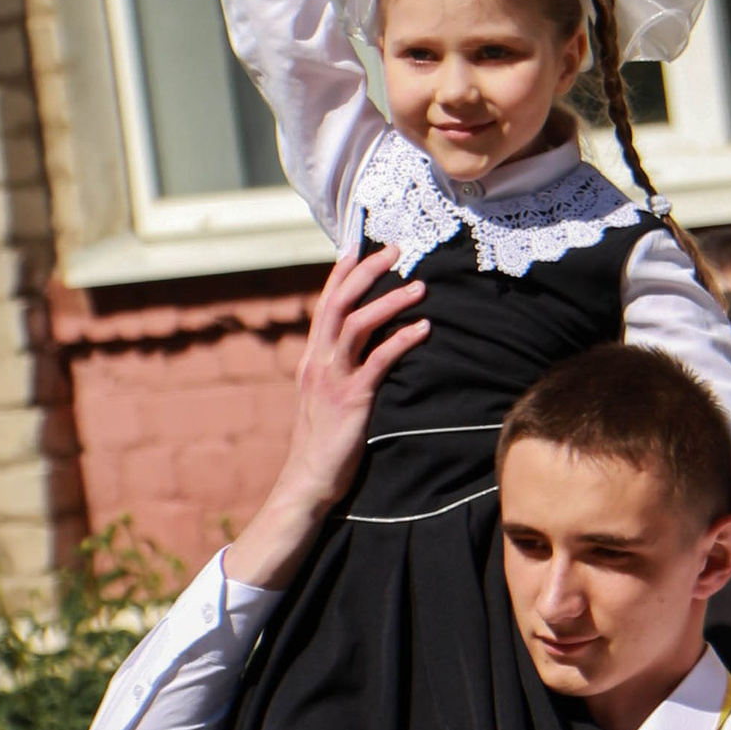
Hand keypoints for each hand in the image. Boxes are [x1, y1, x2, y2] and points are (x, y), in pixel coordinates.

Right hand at [226, 248, 426, 589]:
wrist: (308, 482)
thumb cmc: (322, 444)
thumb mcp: (324, 400)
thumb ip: (337, 372)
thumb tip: (356, 353)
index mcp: (312, 360)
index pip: (324, 305)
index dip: (340, 274)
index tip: (357, 246)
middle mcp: (318, 363)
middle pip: (339, 303)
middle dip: (366, 272)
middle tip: (394, 250)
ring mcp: (333, 380)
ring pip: (357, 325)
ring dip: (389, 302)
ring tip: (420, 288)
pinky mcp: (352, 400)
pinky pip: (378, 362)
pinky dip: (401, 341)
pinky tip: (422, 330)